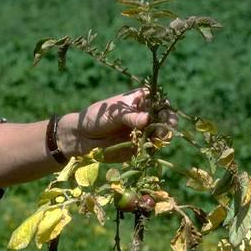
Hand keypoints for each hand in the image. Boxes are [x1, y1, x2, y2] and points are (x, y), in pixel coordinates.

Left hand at [59, 88, 177, 161]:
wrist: (83, 137)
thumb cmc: (96, 117)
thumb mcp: (113, 114)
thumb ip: (130, 117)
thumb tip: (148, 119)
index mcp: (141, 101)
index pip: (160, 102)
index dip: (166, 109)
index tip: (165, 117)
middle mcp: (145, 115)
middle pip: (165, 119)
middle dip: (167, 125)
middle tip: (163, 131)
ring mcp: (144, 131)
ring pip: (161, 135)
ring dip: (161, 138)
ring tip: (155, 141)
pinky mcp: (140, 146)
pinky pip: (151, 148)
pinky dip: (152, 149)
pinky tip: (148, 149)